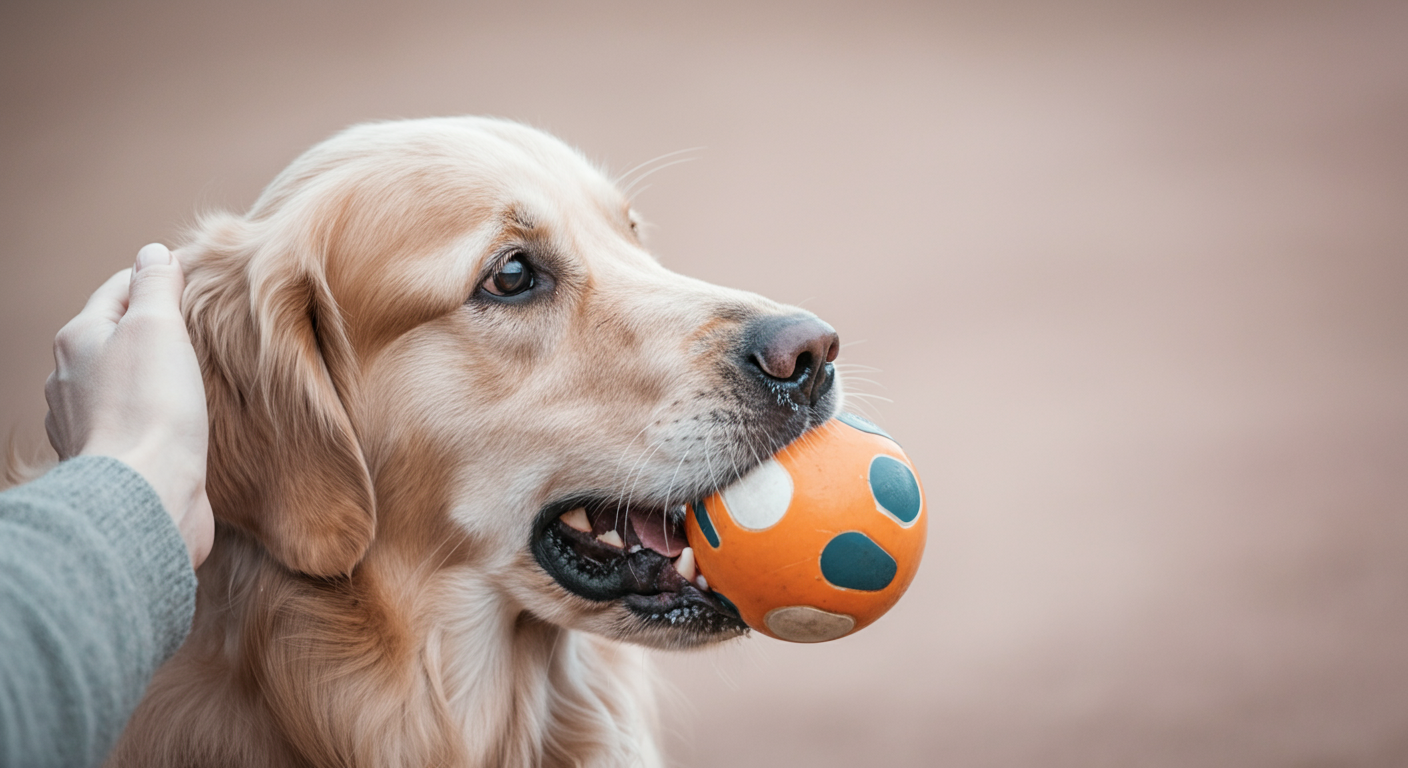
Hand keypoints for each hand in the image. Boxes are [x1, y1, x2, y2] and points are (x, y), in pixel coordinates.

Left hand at [44, 243, 213, 566]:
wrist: (146, 494)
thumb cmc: (151, 407)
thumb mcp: (158, 326)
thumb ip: (156, 285)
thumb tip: (154, 252)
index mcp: (78, 338)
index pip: (119, 288)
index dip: (159, 279)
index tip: (197, 281)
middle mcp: (69, 379)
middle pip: (116, 336)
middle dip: (154, 330)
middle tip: (199, 327)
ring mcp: (84, 423)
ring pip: (120, 383)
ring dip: (151, 377)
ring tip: (189, 378)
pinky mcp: (108, 461)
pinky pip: (130, 424)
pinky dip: (151, 417)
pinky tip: (176, 424)